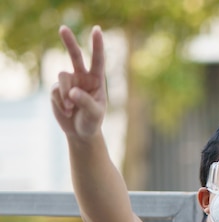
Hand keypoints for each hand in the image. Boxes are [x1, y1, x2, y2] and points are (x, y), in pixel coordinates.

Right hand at [51, 25, 106, 140]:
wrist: (80, 132)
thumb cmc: (92, 121)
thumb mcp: (94, 114)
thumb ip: (86, 102)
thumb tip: (72, 91)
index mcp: (97, 80)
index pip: (98, 60)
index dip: (97, 45)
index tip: (96, 30)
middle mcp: (82, 77)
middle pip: (75, 56)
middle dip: (69, 42)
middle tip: (63, 28)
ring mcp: (69, 82)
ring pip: (62, 77)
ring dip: (65, 94)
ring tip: (71, 108)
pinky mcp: (57, 90)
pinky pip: (55, 91)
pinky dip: (60, 103)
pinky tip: (67, 111)